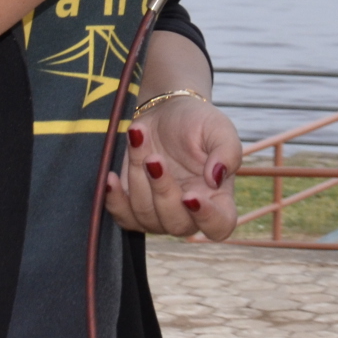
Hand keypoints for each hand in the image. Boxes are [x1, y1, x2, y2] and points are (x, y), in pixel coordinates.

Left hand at [105, 94, 243, 240]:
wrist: (165, 110)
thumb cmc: (197, 122)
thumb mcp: (218, 128)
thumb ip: (227, 151)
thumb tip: (216, 179)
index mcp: (217, 198)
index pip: (219, 226)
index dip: (207, 219)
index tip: (190, 195)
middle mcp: (189, 213)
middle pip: (176, 224)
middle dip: (162, 189)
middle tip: (154, 158)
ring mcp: (159, 214)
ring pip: (145, 215)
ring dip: (138, 177)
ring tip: (138, 140)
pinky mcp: (132, 207)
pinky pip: (122, 216)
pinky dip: (114, 199)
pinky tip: (110, 178)